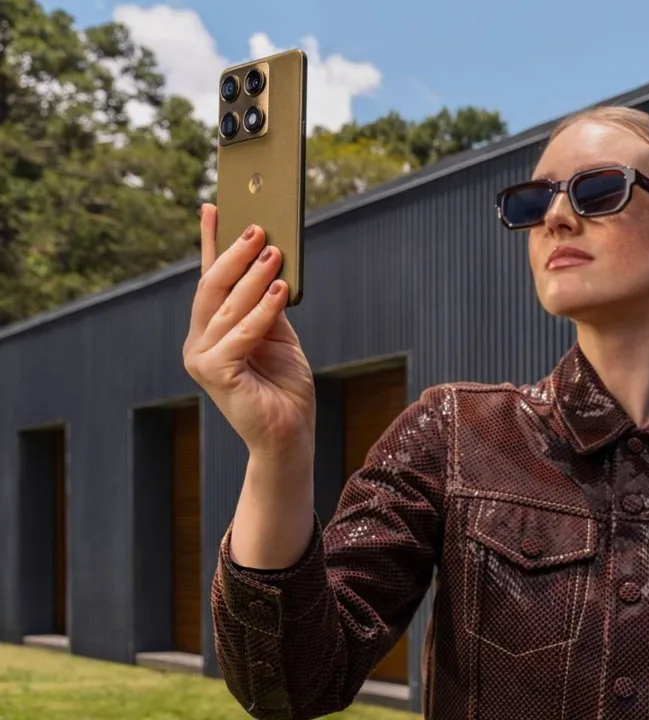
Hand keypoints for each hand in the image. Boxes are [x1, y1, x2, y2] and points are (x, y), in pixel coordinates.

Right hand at [182, 204, 315, 457]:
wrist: (288, 434)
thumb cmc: (284, 385)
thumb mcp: (278, 335)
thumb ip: (268, 303)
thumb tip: (271, 260)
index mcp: (211, 330)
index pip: (209, 279)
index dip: (211, 242)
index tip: (214, 207)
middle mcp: (199, 341)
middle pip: (212, 287)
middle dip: (234, 253)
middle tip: (257, 226)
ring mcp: (202, 358)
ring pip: (227, 306)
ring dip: (253, 276)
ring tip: (273, 251)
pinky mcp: (215, 373)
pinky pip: (241, 332)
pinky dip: (262, 309)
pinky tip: (281, 289)